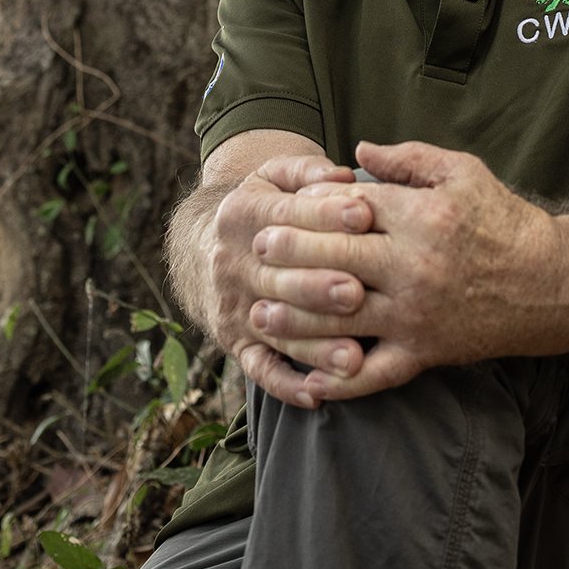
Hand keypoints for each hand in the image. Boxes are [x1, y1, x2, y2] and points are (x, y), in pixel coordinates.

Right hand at [205, 154, 372, 406]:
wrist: (204, 244)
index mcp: (242, 212)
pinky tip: (318, 396)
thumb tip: (344, 176)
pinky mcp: (234, 341)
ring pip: (276, 329)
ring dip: (315, 347)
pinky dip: (286, 386)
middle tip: (357, 291)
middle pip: (279, 278)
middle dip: (319, 286)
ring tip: (354, 358)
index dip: (326, 215)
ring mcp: (232, 305)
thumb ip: (309, 172)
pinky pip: (259, 369)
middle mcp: (232, 261)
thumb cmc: (265, 206)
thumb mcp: (275, 176)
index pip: (286, 215)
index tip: (364, 216)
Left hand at [250, 141, 568, 401]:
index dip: (309, 207)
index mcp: (422, 216)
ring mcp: (417, 314)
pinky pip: (373, 374)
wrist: (550, 285)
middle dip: (290, 254)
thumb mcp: (461, 172)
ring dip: (294, 318)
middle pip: (335, 260)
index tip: (278, 207)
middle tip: (257, 250)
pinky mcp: (425, 353)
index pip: (350, 209)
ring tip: (259, 311)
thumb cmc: (502, 220)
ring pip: (342, 318)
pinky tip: (305, 382)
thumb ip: (406, 158)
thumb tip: (354, 150)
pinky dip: (338, 383)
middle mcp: (415, 266)